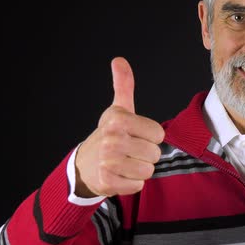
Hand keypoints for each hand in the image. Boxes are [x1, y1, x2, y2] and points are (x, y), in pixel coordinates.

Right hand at [74, 57, 163, 197]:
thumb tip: (119, 60)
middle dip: (147, 154)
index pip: (158, 133)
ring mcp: (108, 161)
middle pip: (155, 153)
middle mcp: (112, 139)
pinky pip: (138, 185)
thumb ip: (124, 84)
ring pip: (148, 170)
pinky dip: (132, 183)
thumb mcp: (118, 109)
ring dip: (140, 169)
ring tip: (126, 162)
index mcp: (118, 119)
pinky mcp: (107, 181)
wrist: (86, 164)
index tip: (136, 135)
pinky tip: (121, 175)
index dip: (151, 136)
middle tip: (131, 151)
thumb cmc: (109, 134)